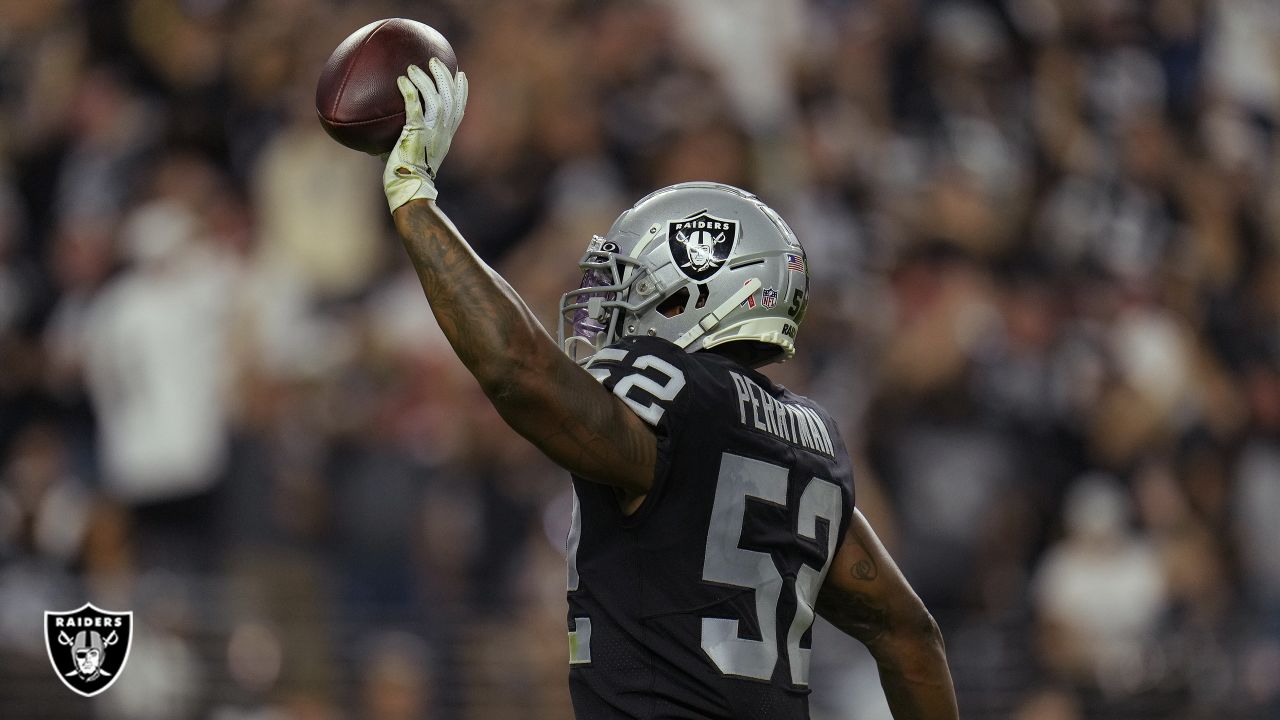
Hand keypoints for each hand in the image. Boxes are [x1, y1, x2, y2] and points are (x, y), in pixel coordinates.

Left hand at [383, 58, 467, 211]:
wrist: (409, 190)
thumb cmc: (406, 178)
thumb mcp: (412, 155)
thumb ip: (405, 140)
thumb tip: (381, 135)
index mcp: (445, 138)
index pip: (459, 110)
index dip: (461, 91)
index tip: (460, 75)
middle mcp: (443, 133)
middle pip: (452, 98)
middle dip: (445, 77)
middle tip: (436, 61)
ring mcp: (432, 133)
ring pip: (437, 98)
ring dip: (427, 80)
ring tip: (415, 67)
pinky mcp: (418, 133)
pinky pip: (416, 106)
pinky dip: (410, 91)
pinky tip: (401, 80)